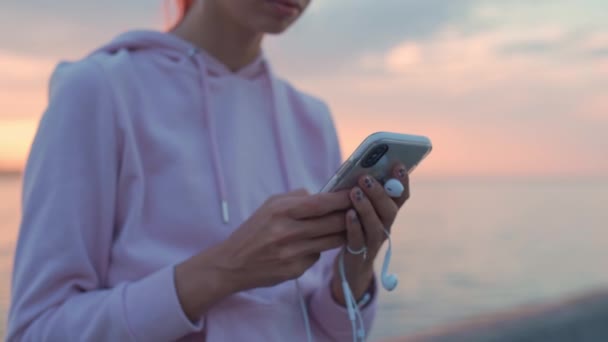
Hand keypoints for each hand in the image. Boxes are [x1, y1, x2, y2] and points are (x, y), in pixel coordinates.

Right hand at [176, 189, 351, 320]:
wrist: (232, 264)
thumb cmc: (254, 230)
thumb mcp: (270, 205)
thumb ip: (297, 197)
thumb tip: (325, 194)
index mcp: (281, 211)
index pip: (321, 203)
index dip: (343, 198)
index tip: (358, 191)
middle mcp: (287, 232)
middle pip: (332, 223)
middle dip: (351, 215)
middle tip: (362, 208)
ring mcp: (292, 254)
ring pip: (331, 241)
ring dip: (343, 232)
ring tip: (348, 225)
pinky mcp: (295, 270)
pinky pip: (318, 256)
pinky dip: (320, 249)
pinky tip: (314, 245)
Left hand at [331, 163, 410, 303]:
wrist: (352, 264)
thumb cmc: (354, 227)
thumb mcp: (361, 207)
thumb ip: (364, 191)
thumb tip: (359, 166)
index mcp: (387, 212)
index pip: (401, 196)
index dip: (402, 181)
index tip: (398, 165)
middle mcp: (385, 226)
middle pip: (389, 210)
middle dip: (379, 193)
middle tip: (366, 178)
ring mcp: (374, 241)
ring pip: (375, 225)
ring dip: (366, 207)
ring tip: (355, 192)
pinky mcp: (359, 253)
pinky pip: (358, 240)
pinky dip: (354, 227)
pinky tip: (348, 214)